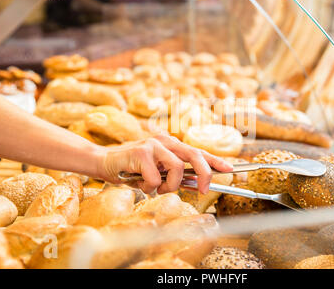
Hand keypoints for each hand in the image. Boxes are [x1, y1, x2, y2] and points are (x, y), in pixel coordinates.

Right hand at [96, 134, 232, 193]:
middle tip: (204, 190)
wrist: (104, 162)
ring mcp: (153, 145)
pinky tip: (140, 183)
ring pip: (177, 168)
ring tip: (157, 188)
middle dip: (205, 174)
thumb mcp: (157, 173)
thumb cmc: (133, 170)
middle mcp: (165, 141)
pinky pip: (155, 178)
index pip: (198, 151)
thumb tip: (195, 185)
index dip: (215, 161)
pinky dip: (150, 187)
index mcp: (171, 145)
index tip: (230, 170)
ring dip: (169, 185)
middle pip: (195, 155)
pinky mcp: (140, 151)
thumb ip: (174, 176)